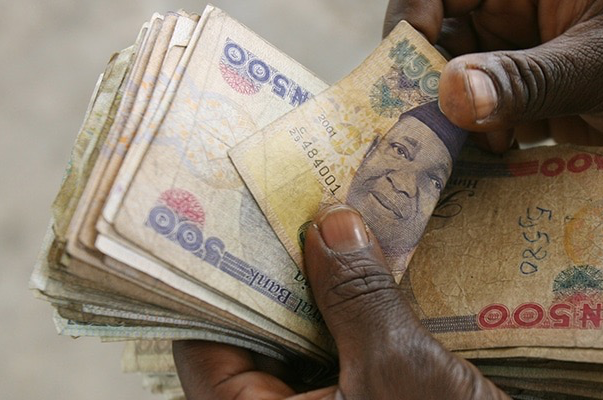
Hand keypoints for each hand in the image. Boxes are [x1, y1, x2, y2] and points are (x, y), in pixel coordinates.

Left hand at [173, 204, 507, 399]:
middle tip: (294, 209)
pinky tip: (373, 266)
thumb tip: (331, 227)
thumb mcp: (397, 369)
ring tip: (334, 224)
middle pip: (258, 334)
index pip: (206, 347)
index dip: (218, 281)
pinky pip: (342, 349)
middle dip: (280, 273)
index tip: (236, 221)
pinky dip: (354, 311)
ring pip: (304, 339)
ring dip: (323, 288)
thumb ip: (356, 297)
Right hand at [385, 0, 602, 166]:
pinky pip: (492, 121)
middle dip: (429, 85)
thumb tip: (452, 94)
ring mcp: (530, 60)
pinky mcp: (540, 102)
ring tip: (459, 161)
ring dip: (454, 123)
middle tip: (423, 135)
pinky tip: (484, 172)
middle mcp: (522, 13)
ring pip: (463, 86)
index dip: (413, 18)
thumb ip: (529, 79)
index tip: (408, 70)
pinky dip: (482, 146)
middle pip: (444, 40)